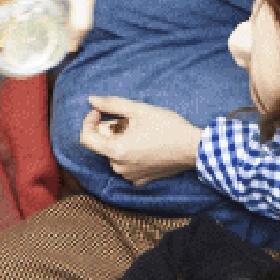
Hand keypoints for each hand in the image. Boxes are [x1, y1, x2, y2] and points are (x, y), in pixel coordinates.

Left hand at [80, 97, 201, 184]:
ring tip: (140, 130)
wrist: (193, 148)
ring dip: (120, 139)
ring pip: (114, 153)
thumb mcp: (138, 110)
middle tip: (129, 117)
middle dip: (110, 128)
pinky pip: (126, 164)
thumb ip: (111, 104)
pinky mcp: (141, 180)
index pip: (86, 138)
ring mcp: (130, 176)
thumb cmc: (167, 127)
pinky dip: (130, 152)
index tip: (100, 111)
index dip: (89, 121)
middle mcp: (119, 167)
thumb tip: (91, 100)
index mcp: (115, 151)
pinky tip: (145, 143)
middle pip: (102, 144)